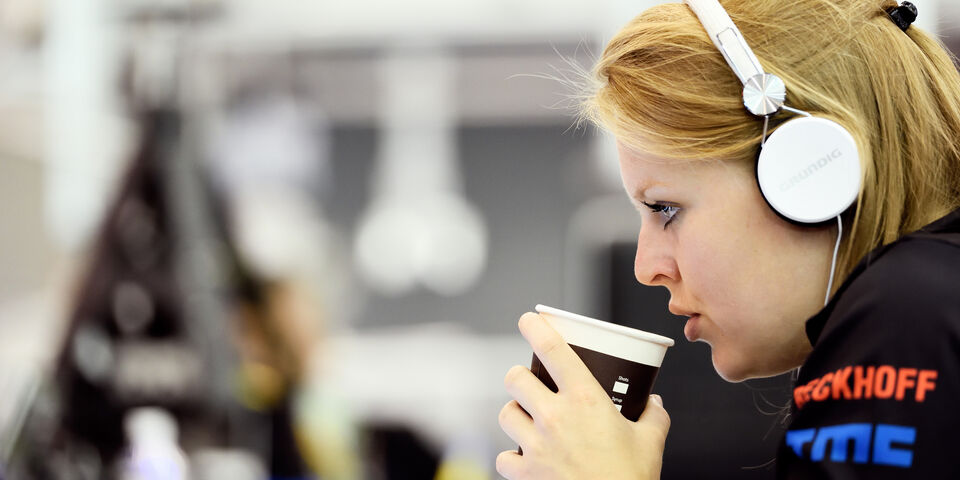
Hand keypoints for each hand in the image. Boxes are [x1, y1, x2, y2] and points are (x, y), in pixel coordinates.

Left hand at [497, 312, 669, 479]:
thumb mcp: (651, 442)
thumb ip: (653, 416)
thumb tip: (655, 403)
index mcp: (586, 400)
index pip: (553, 350)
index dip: (535, 328)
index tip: (528, 319)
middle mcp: (555, 417)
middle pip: (515, 377)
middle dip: (520, 376)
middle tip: (531, 382)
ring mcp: (536, 445)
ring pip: (505, 413)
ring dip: (514, 413)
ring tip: (527, 419)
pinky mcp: (525, 473)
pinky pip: (504, 457)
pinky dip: (511, 457)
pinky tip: (525, 458)